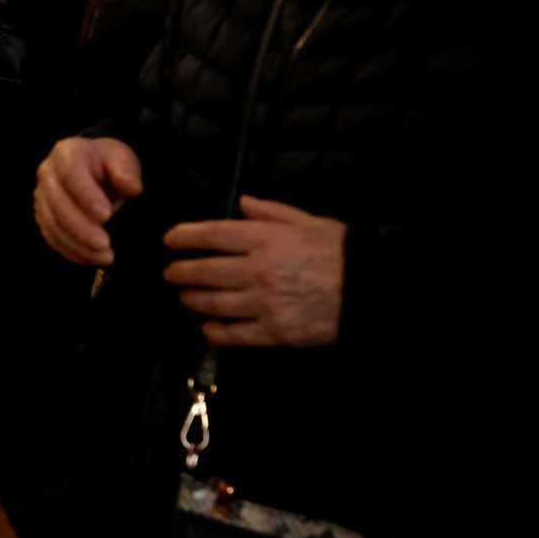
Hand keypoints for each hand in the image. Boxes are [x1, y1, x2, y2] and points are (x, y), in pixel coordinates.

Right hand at [33, 136, 142, 267]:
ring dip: (77, 244)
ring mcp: (41, 196)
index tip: (106, 215)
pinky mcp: (43, 216)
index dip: (85, 195)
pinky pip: (52, 237)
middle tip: (105, 243)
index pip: (70, 172)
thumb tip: (132, 187)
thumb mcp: (123, 160)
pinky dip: (72, 251)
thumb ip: (127, 172)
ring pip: (52, 224)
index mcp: (67, 152)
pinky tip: (93, 258)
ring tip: (105, 256)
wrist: (94, 169)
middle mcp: (47, 173)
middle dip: (81, 227)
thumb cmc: (108, 163)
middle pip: (57, 203)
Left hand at [162, 196, 343, 346]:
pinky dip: (213, 331)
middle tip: (171, 272)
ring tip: (186, 296)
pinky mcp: (274, 332)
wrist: (369, 289)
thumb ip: (270, 211)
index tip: (170, 239)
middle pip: (203, 271)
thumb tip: (242, 202)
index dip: (184, 236)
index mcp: (265, 239)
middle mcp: (258, 270)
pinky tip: (207, 327)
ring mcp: (264, 304)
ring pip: (212, 303)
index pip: (211, 234)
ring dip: (192, 299)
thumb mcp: (307, 221)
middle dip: (180, 272)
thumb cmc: (339, 252)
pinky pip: (232, 334)